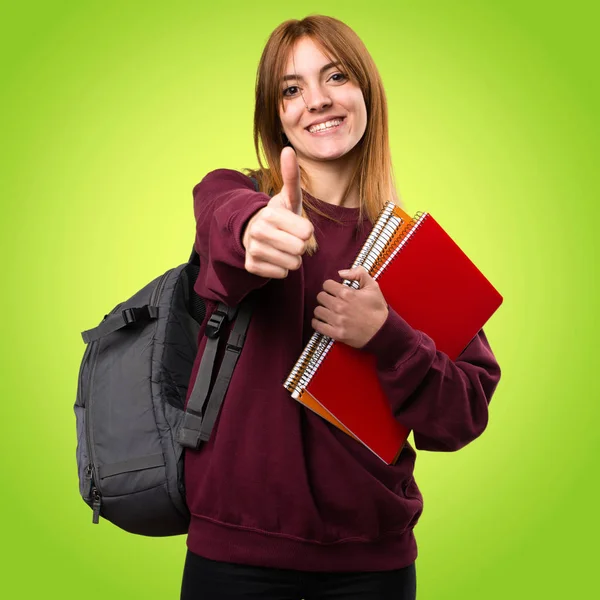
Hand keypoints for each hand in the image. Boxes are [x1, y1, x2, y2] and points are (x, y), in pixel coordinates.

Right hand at [242, 147, 312, 277]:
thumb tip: (288, 148)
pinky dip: (281, 268)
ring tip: (282, 247)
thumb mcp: (289, 197)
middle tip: (289, 238)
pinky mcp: (251, 266)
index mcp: (270, 214)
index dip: (306, 231)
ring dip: (291, 258)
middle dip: (299, 246)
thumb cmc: (279, 216)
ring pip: (292, 265)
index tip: (295, 226)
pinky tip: (274, 257)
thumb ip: (291, 176)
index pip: (307, 233)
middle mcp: (258, 232)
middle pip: (300, 250)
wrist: (253, 231)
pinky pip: (282, 274)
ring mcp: (253, 250)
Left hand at [312, 266, 388, 347]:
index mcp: (347, 293)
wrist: (383, 331)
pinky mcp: (336, 333)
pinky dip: (318, 323)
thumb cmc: (377, 309)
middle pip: (320, 297)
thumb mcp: (373, 286)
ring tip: (328, 311)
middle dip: (326, 297)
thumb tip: (340, 273)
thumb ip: (358, 273)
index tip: (334, 291)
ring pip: (317, 310)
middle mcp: (340, 306)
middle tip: (332, 301)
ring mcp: (337, 321)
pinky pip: (317, 326)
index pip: (326, 284)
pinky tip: (323, 321)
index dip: (330, 286)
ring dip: (322, 310)